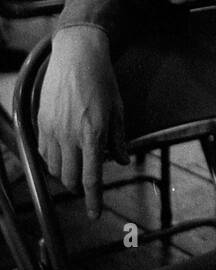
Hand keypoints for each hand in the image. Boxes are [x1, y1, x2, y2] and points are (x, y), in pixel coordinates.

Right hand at [37, 28, 128, 218]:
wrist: (76, 55)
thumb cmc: (102, 80)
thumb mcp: (118, 109)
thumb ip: (118, 139)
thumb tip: (120, 161)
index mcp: (93, 134)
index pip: (92, 177)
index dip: (93, 200)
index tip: (94, 214)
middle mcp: (70, 136)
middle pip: (70, 178)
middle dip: (79, 187)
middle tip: (87, 185)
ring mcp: (52, 129)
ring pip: (55, 168)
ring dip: (66, 174)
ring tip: (76, 166)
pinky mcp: (41, 122)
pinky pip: (44, 152)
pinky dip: (53, 159)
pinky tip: (63, 153)